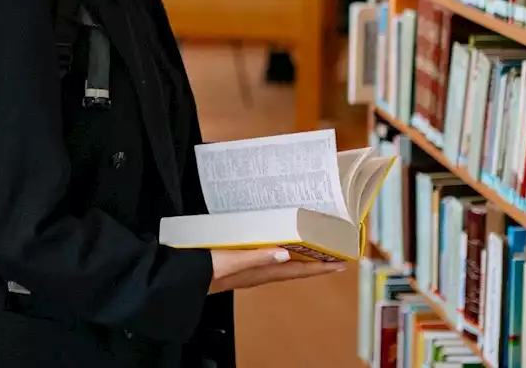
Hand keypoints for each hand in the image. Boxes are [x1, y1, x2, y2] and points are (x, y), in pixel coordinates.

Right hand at [207, 248, 344, 293]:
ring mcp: (249, 271)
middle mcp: (259, 273)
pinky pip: (267, 260)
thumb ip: (256, 257)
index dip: (320, 268)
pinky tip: (275, 246)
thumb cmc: (205, 269)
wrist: (184, 279)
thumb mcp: (231, 260)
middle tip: (333, 254)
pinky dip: (279, 254)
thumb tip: (285, 253)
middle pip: (295, 269)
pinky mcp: (239, 265)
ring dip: (299, 259)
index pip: (298, 271)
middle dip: (315, 264)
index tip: (342, 264)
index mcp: (260, 272)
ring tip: (312, 249)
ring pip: (282, 265)